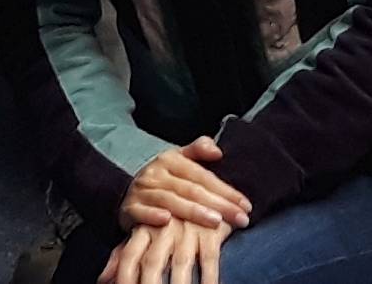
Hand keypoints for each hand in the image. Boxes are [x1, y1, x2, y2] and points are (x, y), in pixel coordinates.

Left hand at [101, 217, 229, 283]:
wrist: (202, 192)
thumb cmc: (169, 220)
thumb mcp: (144, 234)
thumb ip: (123, 256)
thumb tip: (103, 279)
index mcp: (145, 229)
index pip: (129, 256)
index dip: (124, 275)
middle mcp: (164, 229)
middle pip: (152, 262)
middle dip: (149, 283)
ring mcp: (187, 230)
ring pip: (181, 263)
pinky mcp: (210, 232)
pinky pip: (209, 259)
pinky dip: (209, 278)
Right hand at [120, 138, 251, 233]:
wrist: (125, 195)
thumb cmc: (161, 180)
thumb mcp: (178, 160)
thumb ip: (198, 150)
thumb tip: (218, 151)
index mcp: (171, 159)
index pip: (203, 176)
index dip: (226, 190)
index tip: (246, 205)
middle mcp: (156, 173)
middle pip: (191, 189)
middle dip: (219, 205)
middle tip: (240, 218)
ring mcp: (141, 191)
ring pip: (170, 200)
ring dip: (193, 212)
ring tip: (216, 222)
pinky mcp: (129, 208)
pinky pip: (141, 212)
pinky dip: (152, 216)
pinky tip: (166, 221)